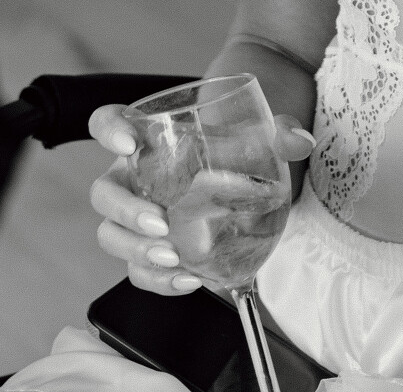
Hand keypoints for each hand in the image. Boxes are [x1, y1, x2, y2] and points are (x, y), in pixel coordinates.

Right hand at [86, 103, 313, 295]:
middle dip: (125, 211)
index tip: (129, 143)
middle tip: (159, 223)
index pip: (107, 122)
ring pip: (112, 235)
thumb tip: (298, 140)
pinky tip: (187, 280)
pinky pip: (140, 271)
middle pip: (104, 192)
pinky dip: (158, 280)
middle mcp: (134, 177)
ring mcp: (140, 217)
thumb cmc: (239, 151)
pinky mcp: (155, 251)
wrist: (248, 183)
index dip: (108, 129)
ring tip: (171, 257)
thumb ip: (280, 133)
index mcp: (148, 139)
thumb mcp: (260, 136)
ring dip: (135, 250)